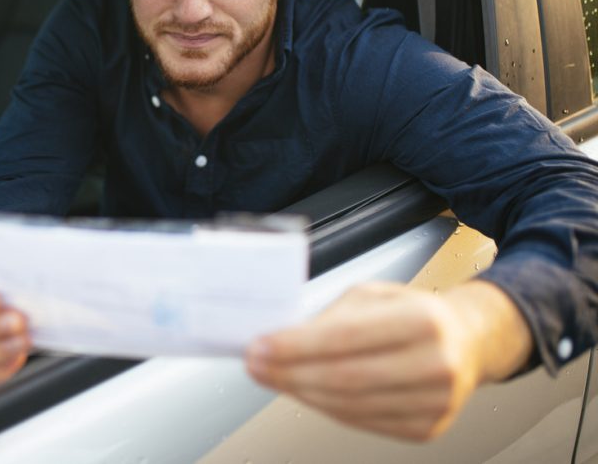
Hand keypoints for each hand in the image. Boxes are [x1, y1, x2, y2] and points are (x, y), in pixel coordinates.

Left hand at [244, 280, 531, 440]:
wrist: (466, 342)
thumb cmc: (413, 313)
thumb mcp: (373, 296)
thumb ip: (331, 318)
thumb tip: (279, 339)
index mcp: (424, 319)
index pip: (344, 338)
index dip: (294, 346)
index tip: (259, 346)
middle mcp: (437, 363)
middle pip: (344, 378)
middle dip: (288, 373)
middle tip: (256, 366)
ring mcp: (437, 401)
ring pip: (350, 405)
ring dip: (301, 392)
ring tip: (274, 377)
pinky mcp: (429, 427)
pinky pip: (363, 423)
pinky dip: (327, 408)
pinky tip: (306, 392)